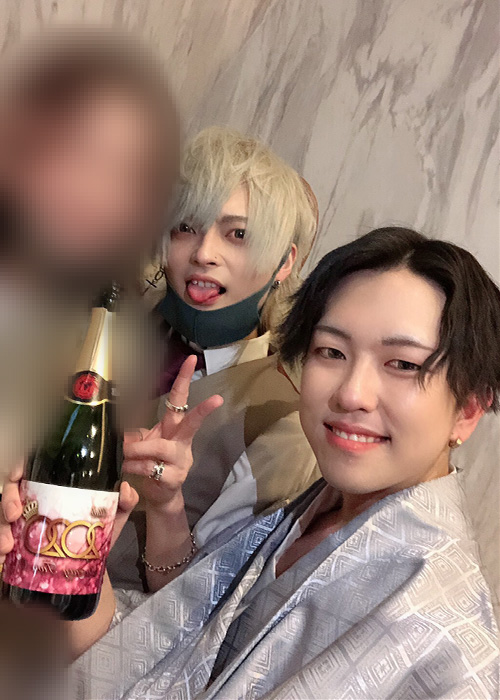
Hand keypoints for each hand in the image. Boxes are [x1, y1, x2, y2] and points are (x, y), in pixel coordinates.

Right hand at [0, 465, 137, 564]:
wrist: (92, 563)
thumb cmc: (99, 530)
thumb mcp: (114, 513)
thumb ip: (125, 500)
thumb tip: (125, 489)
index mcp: (55, 482)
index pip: (32, 464)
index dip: (19, 465)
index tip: (16, 475)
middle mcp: (36, 497)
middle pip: (12, 488)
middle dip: (7, 499)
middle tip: (13, 515)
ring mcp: (25, 519)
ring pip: (3, 514)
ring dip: (0, 528)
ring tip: (7, 545)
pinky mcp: (19, 540)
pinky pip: (4, 540)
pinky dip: (0, 548)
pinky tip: (3, 557)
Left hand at [122, 355, 222, 511]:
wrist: (159, 495)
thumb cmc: (152, 463)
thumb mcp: (144, 441)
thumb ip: (135, 430)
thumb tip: (121, 420)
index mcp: (174, 427)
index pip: (180, 399)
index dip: (184, 379)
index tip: (191, 359)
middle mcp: (181, 441)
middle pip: (192, 422)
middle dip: (204, 410)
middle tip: (217, 400)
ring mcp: (181, 460)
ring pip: (159, 448)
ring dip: (138, 450)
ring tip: (127, 454)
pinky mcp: (174, 477)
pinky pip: (151, 467)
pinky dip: (135, 466)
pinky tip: (129, 469)